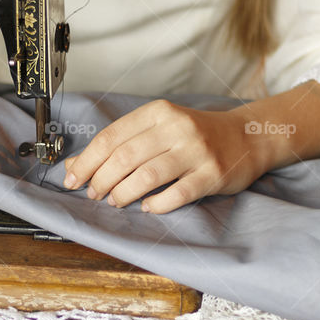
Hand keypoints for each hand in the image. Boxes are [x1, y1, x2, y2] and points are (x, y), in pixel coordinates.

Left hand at [61, 100, 267, 213]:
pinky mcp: (212, 174)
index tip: (73, 180)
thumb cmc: (194, 135)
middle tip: (94, 195)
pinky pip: (177, 193)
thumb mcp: (157, 129)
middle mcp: (176, 127)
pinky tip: (148, 207)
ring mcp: (196, 150)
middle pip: (125, 157)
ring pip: (147, 175)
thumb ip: (120, 144)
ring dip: (124, 193)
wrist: (247, 136)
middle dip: (101, 180)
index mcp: (157, 112)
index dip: (87, 161)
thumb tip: (74, 167)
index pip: (111, 137)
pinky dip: (157, 204)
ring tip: (116, 201)